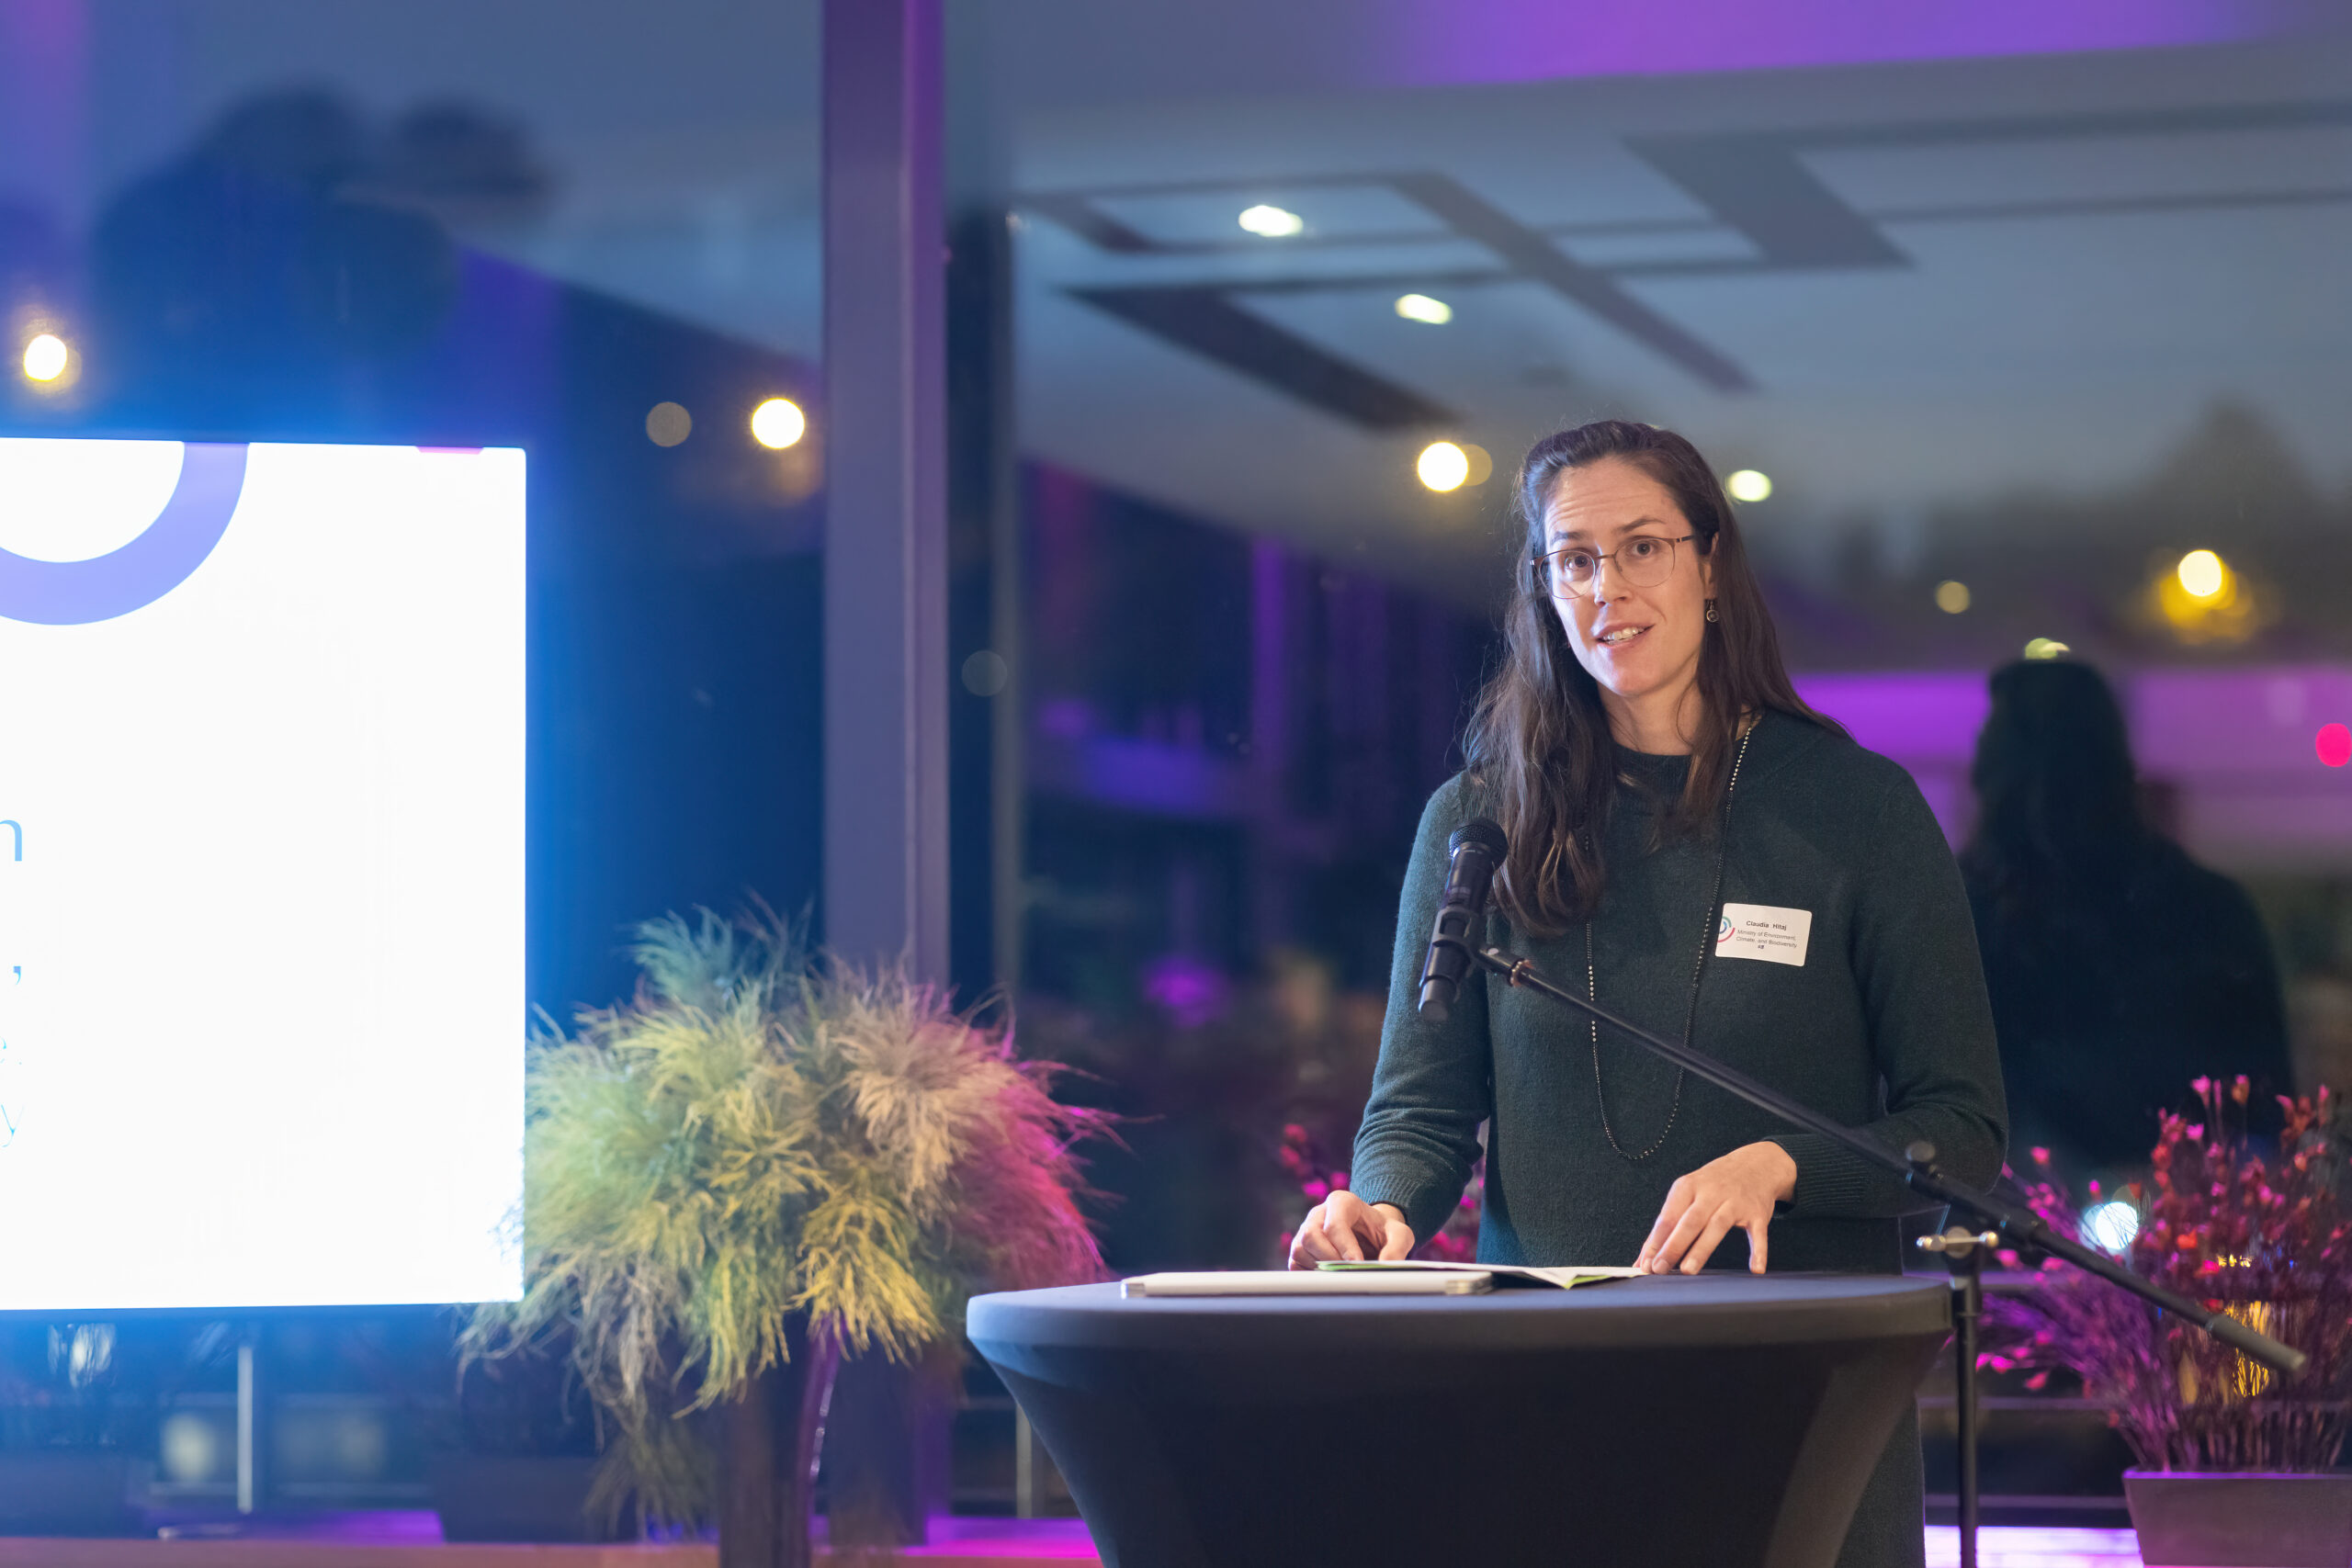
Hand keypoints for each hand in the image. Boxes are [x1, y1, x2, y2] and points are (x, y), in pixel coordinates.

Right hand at [1288, 1191, 1414, 1268]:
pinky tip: (1330, 1278)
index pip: (1335, 1224)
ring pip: (1299, 1249)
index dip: (1344, 1247)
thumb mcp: (1399, 1234)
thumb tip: (1387, 1264)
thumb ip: (1397, 1247)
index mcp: (1342, 1202)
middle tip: (1348, 1272)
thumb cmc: (1383, 1232)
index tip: (1358, 1264)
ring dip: (1319, 1267)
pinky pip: (1295, 1263)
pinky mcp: (1301, 1249)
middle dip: (1329, 1258)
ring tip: (1342, 1275)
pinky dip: (1310, 1274)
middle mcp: (1319, 1214)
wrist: (1372, 1235)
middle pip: (1310, 1235)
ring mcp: (1306, 1230)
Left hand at [1636, 1141, 1797, 1274]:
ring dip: (1701, 1249)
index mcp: (1688, 1187)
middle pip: (1689, 1221)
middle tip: (1660, 1268)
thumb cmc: (1713, 1184)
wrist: (1755, 1164)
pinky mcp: (1757, 1213)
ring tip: (1687, 1270)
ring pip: (1717, 1226)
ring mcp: (1735, 1203)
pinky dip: (1758, 1251)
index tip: (1645, 1264)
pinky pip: (1758, 1234)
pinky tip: (1755, 1269)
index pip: (1667, 1217)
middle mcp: (1711, 1193)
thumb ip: (1669, 1224)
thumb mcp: (1688, 1193)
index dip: (1655, 1241)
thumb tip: (1645, 1257)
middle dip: (1673, 1246)